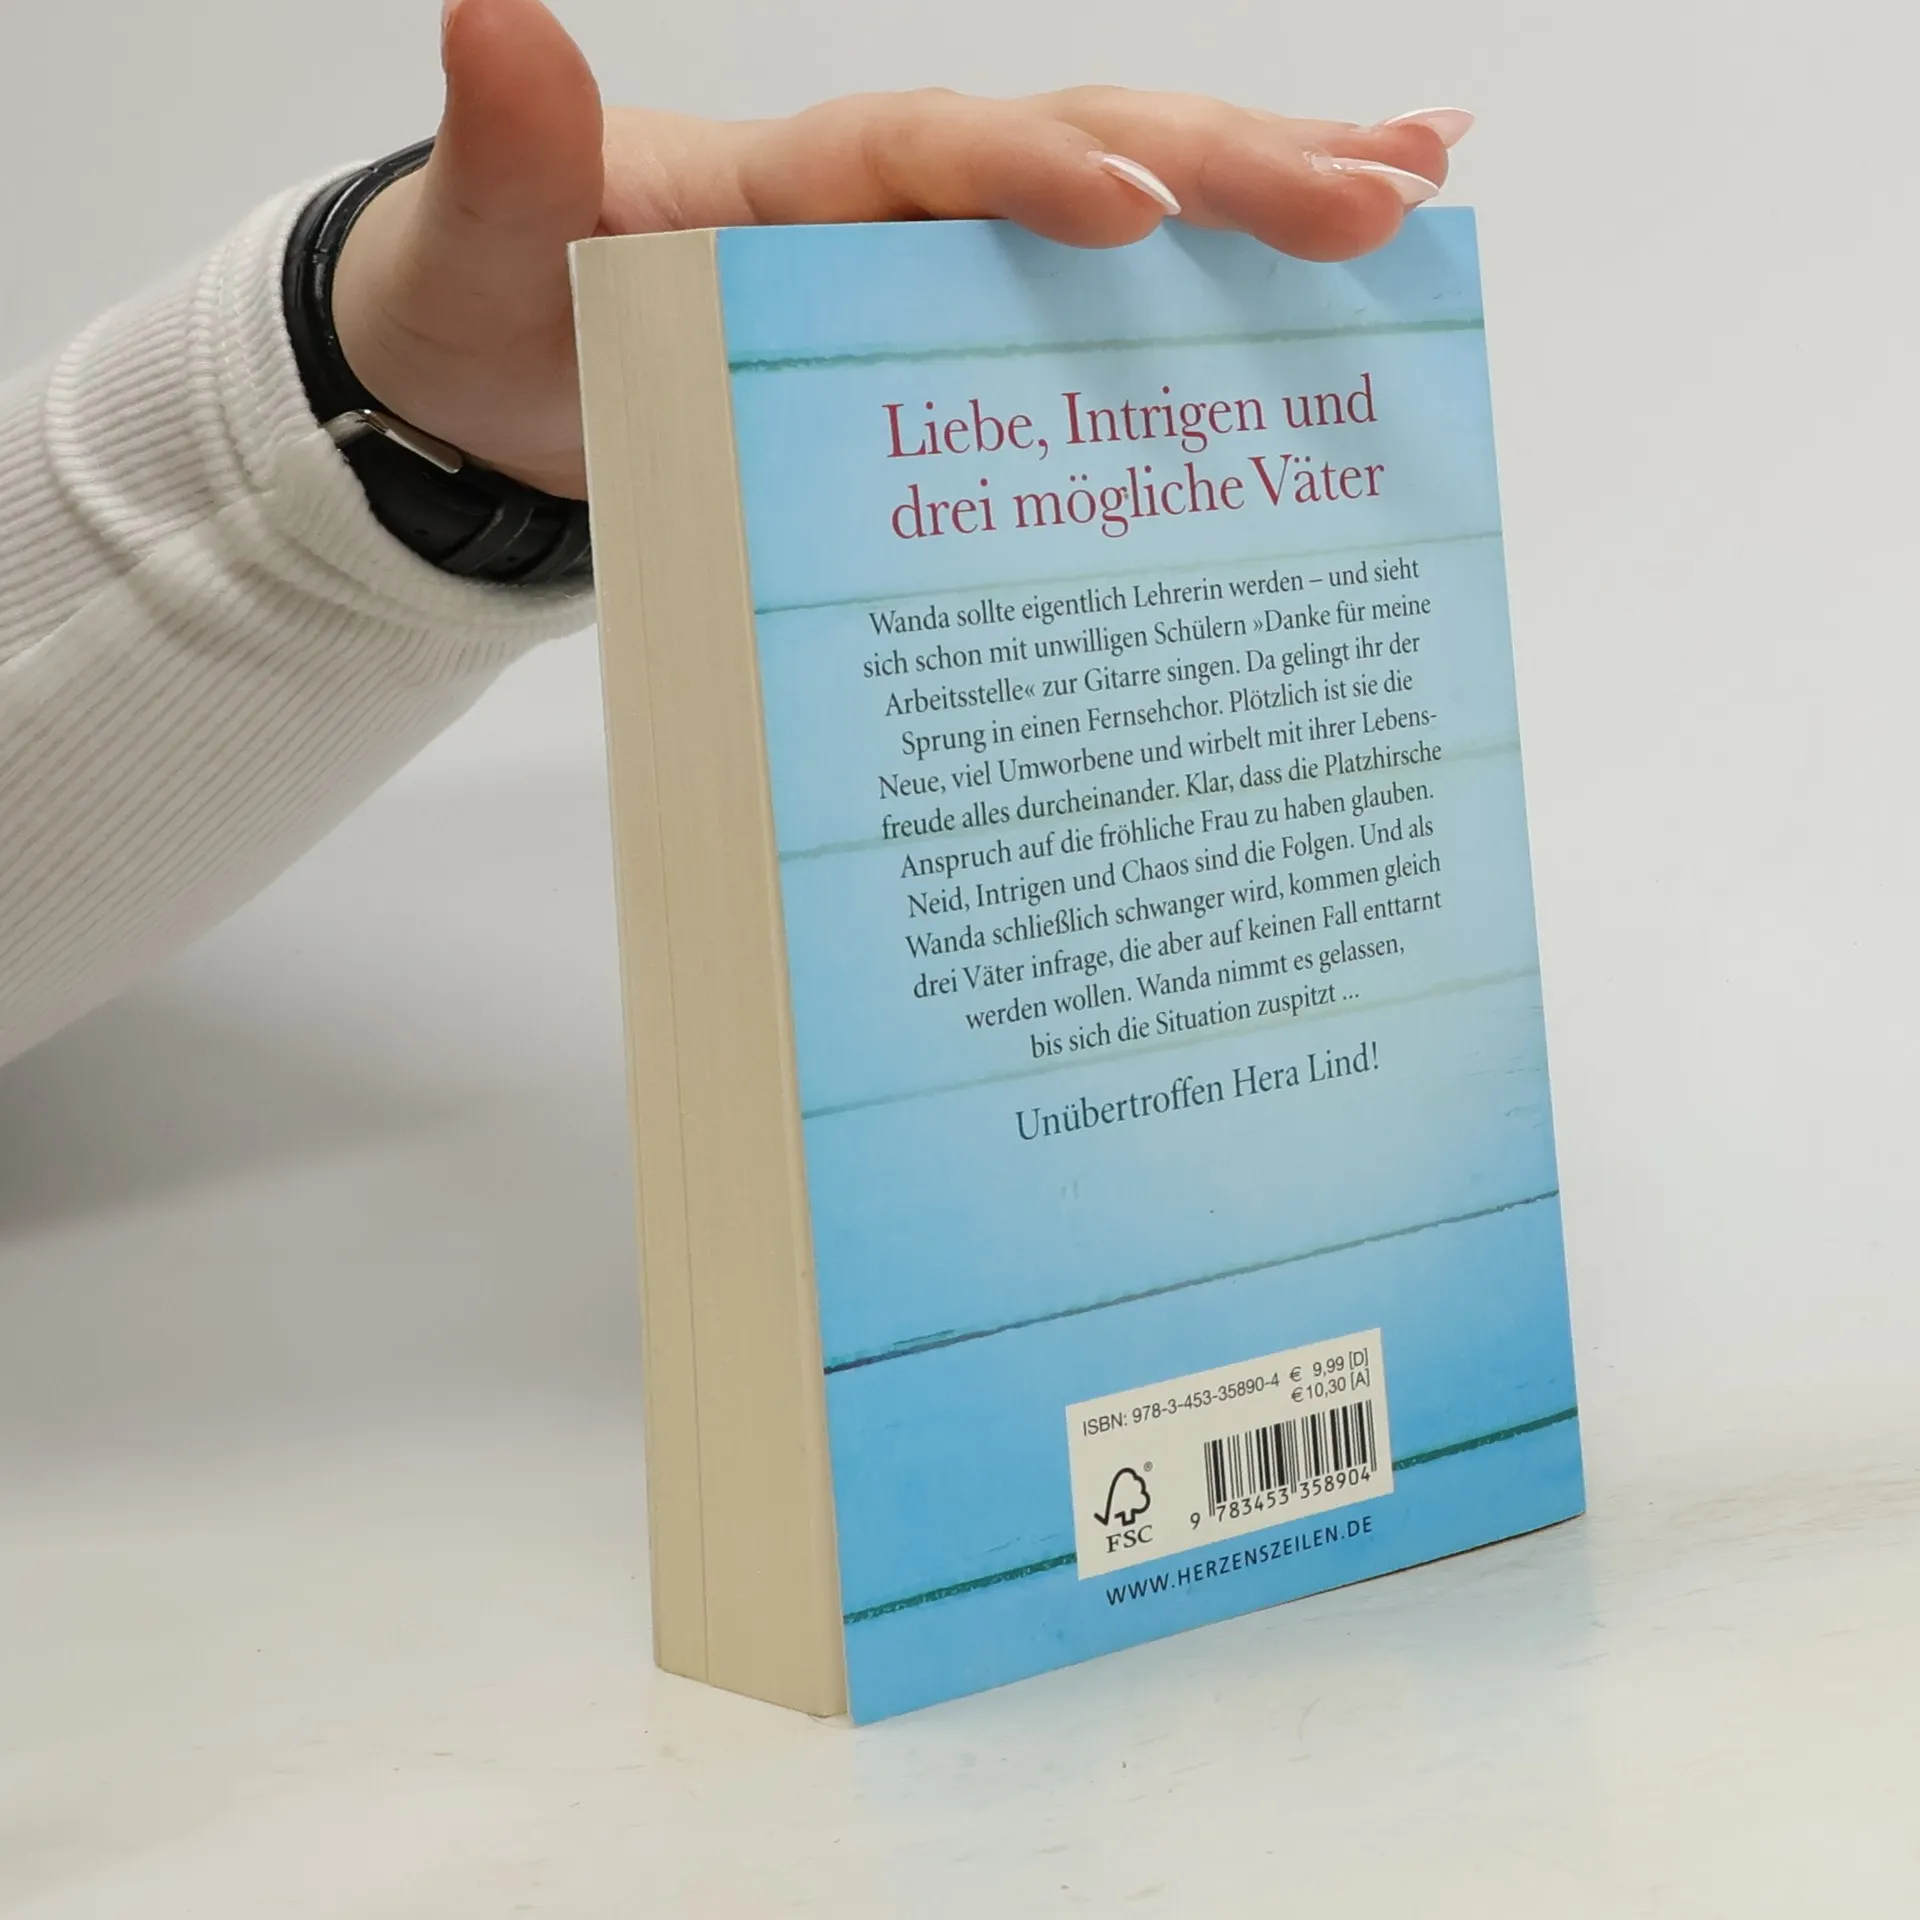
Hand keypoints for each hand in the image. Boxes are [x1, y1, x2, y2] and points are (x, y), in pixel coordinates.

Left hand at [332, 0, 1466, 498]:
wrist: (511, 369)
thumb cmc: (505, 310)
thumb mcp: (482, 243)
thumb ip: (509, 156)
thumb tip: (496, 17)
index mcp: (797, 180)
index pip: (936, 155)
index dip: (1037, 176)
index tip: (1137, 215)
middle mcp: (895, 199)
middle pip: (1082, 151)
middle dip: (1228, 172)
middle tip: (1381, 198)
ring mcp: (941, 259)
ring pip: (1127, 204)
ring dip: (1268, 197)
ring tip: (1414, 193)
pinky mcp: (961, 326)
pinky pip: (1101, 298)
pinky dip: (1215, 280)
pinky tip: (1329, 271)